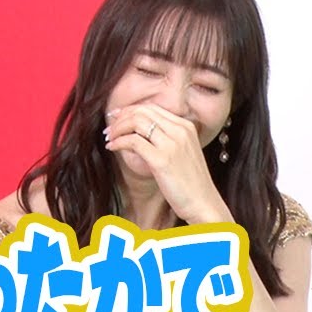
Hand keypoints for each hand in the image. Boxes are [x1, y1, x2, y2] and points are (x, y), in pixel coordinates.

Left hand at [104, 104, 230, 224]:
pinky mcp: (162, 159)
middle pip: (142, 112)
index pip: (152, 108)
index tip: (116, 118)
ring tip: (109, 138)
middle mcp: (180, 130)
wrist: (203, 202)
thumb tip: (139, 132)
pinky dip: (118, 142)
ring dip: (117, 129)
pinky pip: (133, 142)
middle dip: (120, 118)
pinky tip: (112, 148)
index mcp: (186, 126)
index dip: (129, 111)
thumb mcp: (182, 152)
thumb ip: (167, 139)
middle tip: (108, 129)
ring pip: (136, 122)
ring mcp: (172, 144)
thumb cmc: (190, 182)